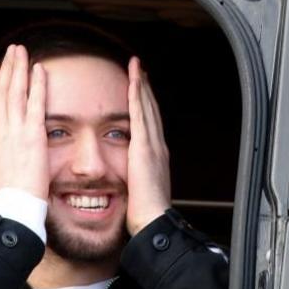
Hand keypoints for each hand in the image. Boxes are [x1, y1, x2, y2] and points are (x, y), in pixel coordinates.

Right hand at [0, 45, 49, 200]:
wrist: (15, 206)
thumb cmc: (2, 197)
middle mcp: (0, 132)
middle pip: (0, 92)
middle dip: (6, 69)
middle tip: (11, 51)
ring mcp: (16, 131)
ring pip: (15, 92)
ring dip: (18, 68)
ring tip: (22, 51)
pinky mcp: (33, 134)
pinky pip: (36, 103)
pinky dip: (38, 84)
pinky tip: (40, 68)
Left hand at [126, 57, 171, 235]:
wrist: (154, 221)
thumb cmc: (145, 214)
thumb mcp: (140, 191)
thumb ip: (136, 179)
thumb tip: (130, 180)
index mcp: (156, 157)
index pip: (150, 123)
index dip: (146, 104)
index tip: (141, 89)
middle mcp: (158, 147)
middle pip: (151, 109)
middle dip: (145, 88)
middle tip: (140, 68)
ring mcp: (153, 145)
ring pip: (147, 107)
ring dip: (141, 85)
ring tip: (136, 66)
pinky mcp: (145, 148)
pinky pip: (139, 115)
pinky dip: (137, 96)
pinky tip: (133, 81)